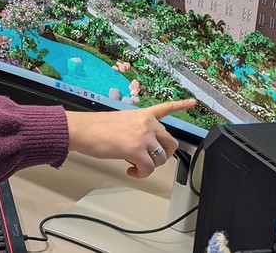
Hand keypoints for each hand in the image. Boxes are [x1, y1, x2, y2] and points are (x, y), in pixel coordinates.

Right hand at [65, 99, 196, 177]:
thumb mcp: (121, 122)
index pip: (166, 108)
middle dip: (164, 155)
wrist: (82, 129)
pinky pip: (148, 168)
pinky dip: (141, 173)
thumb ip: (137, 130)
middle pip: (170, 143)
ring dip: (150, 166)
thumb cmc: (94, 128)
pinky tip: (130, 170)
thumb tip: (141, 147)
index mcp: (142, 115)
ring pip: (161, 158)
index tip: (193, 102)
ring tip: (136, 166)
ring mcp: (143, 136)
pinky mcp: (136, 150)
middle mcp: (147, 124)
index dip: (181, 105)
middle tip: (151, 160)